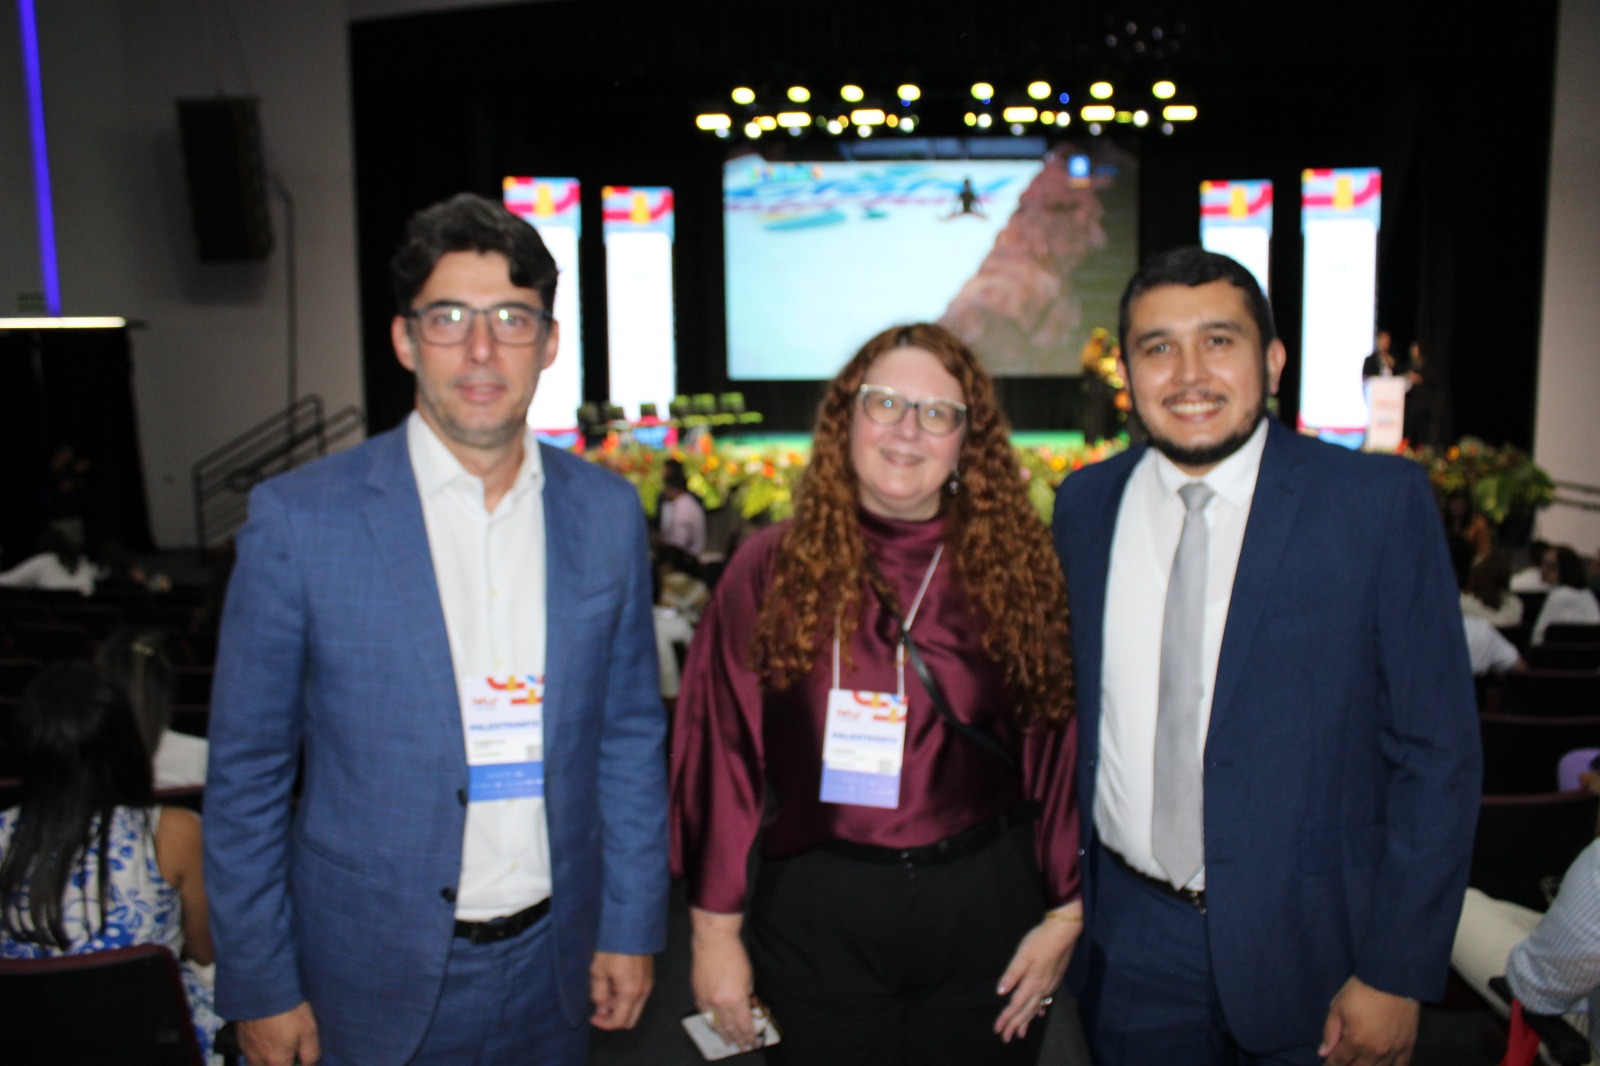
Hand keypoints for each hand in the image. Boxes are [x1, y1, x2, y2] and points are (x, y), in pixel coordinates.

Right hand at [238, 1002, 319, 1065]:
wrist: (262, 989)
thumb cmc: (288, 1010)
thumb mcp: (309, 1030)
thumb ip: (310, 1053)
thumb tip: (310, 1064)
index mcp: (277, 1061)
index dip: (297, 1065)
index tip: (299, 1057)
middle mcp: (258, 1059)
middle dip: (279, 1062)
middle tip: (289, 1052)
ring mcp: (247, 1048)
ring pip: (256, 1063)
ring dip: (267, 1059)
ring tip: (278, 1043)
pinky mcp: (239, 1036)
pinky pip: (249, 1050)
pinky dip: (257, 1048)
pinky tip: (266, 1034)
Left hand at [589, 951, 653, 1029]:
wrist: (630, 925)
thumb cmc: (614, 945)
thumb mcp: (598, 971)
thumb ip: (599, 994)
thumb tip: (601, 1007)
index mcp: (631, 993)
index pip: (620, 1022)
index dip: (604, 1023)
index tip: (593, 1017)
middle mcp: (643, 991)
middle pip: (630, 1019)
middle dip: (613, 1018)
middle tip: (599, 1009)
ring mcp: (648, 983)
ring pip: (635, 1007)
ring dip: (620, 1007)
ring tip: (605, 992)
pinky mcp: (648, 975)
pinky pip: (639, 995)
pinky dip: (626, 997)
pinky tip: (614, 983)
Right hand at [689, 907, 757, 1049]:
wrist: (714, 941)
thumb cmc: (734, 955)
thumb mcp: (748, 977)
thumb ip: (747, 995)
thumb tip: (747, 1007)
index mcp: (736, 998)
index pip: (744, 1024)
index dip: (749, 1035)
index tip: (753, 1041)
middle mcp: (721, 1002)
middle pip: (730, 1028)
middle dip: (737, 1039)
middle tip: (742, 1046)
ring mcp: (707, 999)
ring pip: (715, 1023)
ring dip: (723, 1033)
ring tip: (729, 1041)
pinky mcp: (698, 993)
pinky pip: (704, 1013)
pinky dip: (711, 1020)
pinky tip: (715, 1025)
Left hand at [994, 902, 1082, 1043]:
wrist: (1063, 932)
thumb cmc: (1039, 941)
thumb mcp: (1021, 956)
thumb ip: (1011, 975)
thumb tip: (1000, 993)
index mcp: (1031, 983)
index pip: (1015, 1005)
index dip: (1006, 1018)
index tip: (998, 1030)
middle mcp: (1041, 988)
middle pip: (1026, 1011)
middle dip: (1015, 1025)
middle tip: (1006, 1038)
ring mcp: (1050, 985)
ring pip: (1036, 1008)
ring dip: (1027, 1021)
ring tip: (1021, 1032)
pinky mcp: (1055, 979)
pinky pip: (1045, 1000)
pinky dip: (1039, 1009)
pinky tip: (1039, 1012)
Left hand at [1319, 976, 1418, 1064]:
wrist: (1392, 979)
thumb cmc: (1361, 990)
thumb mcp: (1338, 1006)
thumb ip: (1330, 1031)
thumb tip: (1323, 1052)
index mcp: (1355, 1040)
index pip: (1339, 1061)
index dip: (1331, 1064)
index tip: (1327, 1065)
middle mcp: (1375, 1051)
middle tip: (1342, 1063)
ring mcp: (1393, 1051)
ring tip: (1359, 1063)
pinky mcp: (1408, 1046)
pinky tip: (1383, 1065)